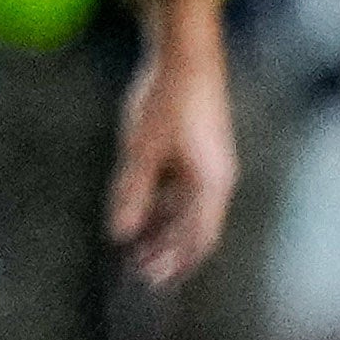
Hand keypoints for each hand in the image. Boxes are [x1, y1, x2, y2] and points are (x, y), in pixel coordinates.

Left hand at [110, 29, 237, 291]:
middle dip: (170, 252)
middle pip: (196, 227)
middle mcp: (218, 179)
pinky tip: (146, 210)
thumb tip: (121, 233)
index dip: (177, 262)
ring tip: (141, 248)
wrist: (187, 57)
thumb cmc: (166, 102)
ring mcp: (211, 164)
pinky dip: (166, 205)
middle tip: (144, 273)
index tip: (156, 282)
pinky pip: (185, 189)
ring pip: (189, 209)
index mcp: (211, 184)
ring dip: (165, 229)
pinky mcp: (200, 150)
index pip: (198, 238)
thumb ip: (132, 192)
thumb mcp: (141, 149)